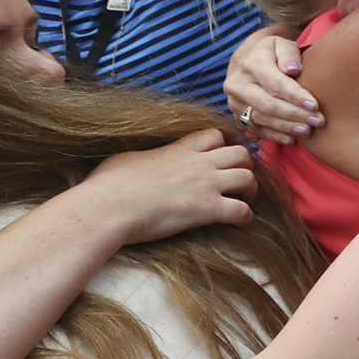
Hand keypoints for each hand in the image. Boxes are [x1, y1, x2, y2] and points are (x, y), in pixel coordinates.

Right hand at [74, 129, 257, 241]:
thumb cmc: (108, 186)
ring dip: (251, 189)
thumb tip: (139, 163)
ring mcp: (205, 184)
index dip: (222, 145)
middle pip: (240, 153)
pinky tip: (241, 223)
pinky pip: (241, 210)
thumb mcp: (126, 160)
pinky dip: (246, 217)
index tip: (221, 158)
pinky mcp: (207, 209)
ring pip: (248, 178)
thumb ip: (144, 158)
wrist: (108, 208)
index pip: (214, 135)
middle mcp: (198, 163)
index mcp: (179, 149)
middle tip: (240, 179)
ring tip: (245, 199)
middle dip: (245, 165)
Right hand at [223, 34, 321, 144]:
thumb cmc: (272, 52)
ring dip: (286, 126)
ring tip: (307, 130)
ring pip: (261, 118)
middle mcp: (238, 84)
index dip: (295, 96)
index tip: (315, 105)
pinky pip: (255, 129)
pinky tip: (291, 138)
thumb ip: (289, 53)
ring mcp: (235, 102)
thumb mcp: (281, 44)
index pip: (275, 84)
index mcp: (251, 64)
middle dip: (294, 114)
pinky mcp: (237, 115)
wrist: (246, 60)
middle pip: (267, 104)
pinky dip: (274, 135)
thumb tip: (293, 70)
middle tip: (317, 121)